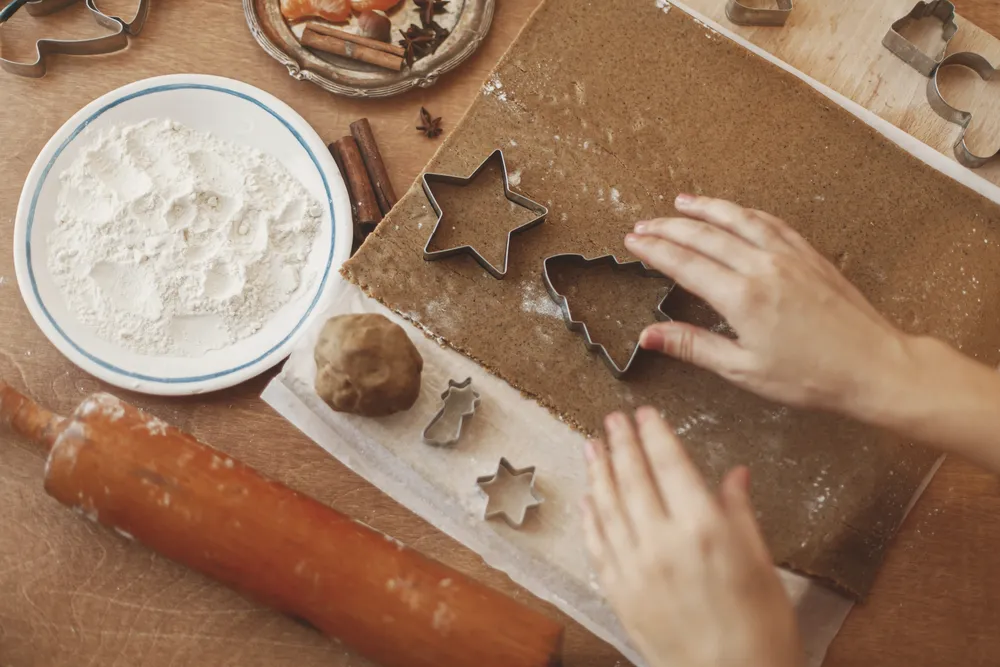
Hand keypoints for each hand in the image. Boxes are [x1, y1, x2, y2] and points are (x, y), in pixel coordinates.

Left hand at [584, 408, 801, 666]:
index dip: (653, 434)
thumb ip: (741, 514)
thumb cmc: (760, 630)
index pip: (669, 464)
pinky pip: (597, 545)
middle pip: (632, 478)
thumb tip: (736, 475)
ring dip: (598, 472)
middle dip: (620, 443)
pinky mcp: (619, 593)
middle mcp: (662, 542)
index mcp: (703, 528)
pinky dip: (590, 517)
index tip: (643, 413)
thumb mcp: (761, 563)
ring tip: (591, 446)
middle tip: (611, 420)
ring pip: (607, 506)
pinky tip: (587, 499)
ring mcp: (634, 568)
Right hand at [625, 195, 914, 416]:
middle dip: (668, 227)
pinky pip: (769, 222)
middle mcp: (762, 267)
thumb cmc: (812, 377)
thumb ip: (693, 346)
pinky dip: (744, 213)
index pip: (684, 263)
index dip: (654, 250)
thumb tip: (649, 336)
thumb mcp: (743, 369)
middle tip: (644, 224)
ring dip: (704, 208)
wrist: (874, 366)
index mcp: (742, 297)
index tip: (633, 242)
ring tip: (680, 202)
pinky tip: (733, 211)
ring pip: (736, 219)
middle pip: (703, 235)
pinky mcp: (808, 255)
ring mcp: (788, 256)